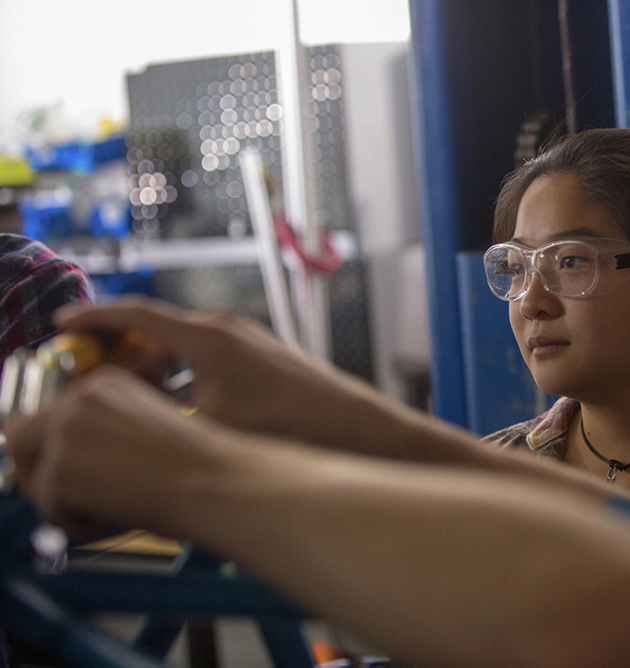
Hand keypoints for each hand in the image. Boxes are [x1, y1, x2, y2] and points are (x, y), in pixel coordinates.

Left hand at [5, 365, 217, 537]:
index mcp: (104, 383)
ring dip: (61, 502)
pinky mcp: (63, 464)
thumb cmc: (198, 463)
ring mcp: (68, 429)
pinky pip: (49, 507)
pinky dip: (75, 523)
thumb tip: (72, 461)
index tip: (67, 473)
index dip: (53, 450)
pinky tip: (111, 517)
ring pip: (34, 476)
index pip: (48, 414)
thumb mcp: (146, 429)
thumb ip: (106, 433)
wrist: (214, 478)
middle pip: (19, 436)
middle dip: (36, 472)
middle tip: (62, 499)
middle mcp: (80, 398)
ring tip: (103, 512)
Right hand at [54, 297, 399, 450]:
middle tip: (95, 385)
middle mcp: (226, 328)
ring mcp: (246, 340)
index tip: (63, 323)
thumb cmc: (289, 425)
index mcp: (208, 336)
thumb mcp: (209, 425)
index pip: (136, 314)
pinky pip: (206, 359)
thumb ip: (160, 412)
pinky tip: (179, 411)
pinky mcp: (261, 356)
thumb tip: (125, 413)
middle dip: (122, 357)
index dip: (94, 318)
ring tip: (135, 405)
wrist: (353, 427)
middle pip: (157, 333)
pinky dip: (184, 378)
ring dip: (155, 372)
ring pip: (182, 349)